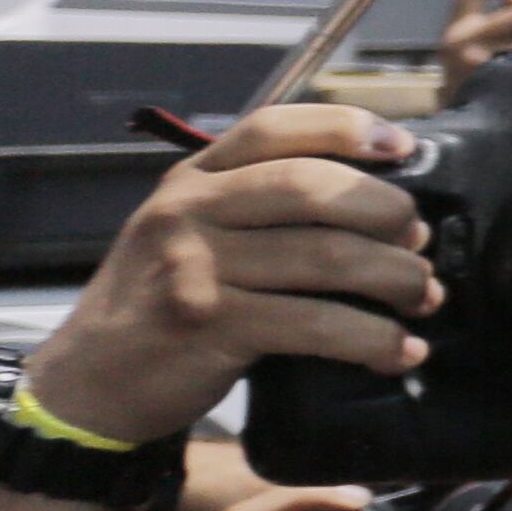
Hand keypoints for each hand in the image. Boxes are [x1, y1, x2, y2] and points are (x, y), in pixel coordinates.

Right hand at [20, 107, 437, 449]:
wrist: (88, 382)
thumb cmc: (157, 304)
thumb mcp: (187, 234)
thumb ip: (255, 208)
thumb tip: (379, 206)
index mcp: (191, 179)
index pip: (274, 128)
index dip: (345, 127)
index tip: (402, 148)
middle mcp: (189, 211)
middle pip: (313, 187)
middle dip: (387, 213)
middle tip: (419, 244)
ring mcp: (196, 266)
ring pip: (327, 257)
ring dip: (397, 279)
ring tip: (423, 298)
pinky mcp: (211, 324)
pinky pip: (317, 325)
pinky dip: (374, 340)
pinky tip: (401, 352)